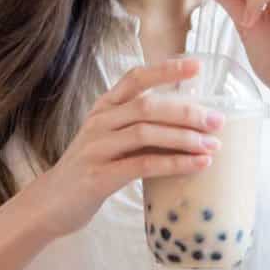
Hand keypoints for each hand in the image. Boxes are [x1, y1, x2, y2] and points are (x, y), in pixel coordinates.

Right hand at [28, 57, 225, 239]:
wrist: (51, 203)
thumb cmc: (91, 167)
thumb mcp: (111, 138)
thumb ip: (139, 125)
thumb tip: (191, 121)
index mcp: (104, 107)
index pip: (135, 78)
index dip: (166, 69)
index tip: (196, 66)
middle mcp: (99, 122)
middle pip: (148, 106)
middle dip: (187, 111)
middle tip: (218, 121)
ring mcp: (96, 148)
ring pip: (146, 133)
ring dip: (185, 138)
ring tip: (212, 146)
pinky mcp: (99, 176)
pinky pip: (142, 165)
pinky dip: (174, 163)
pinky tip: (197, 165)